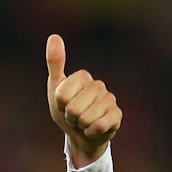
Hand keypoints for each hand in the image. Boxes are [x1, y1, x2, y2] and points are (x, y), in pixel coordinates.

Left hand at [46, 35, 120, 167]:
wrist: (81, 136)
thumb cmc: (67, 112)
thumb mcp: (55, 89)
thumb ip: (55, 64)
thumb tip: (54, 35)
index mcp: (83, 76)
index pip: (62, 96)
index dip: (60, 106)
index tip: (64, 105)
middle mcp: (98, 85)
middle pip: (73, 109)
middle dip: (70, 118)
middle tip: (74, 116)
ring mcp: (110, 100)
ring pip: (85, 119)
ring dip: (80, 126)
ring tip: (83, 122)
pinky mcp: (117, 116)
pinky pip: (98, 126)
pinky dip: (91, 132)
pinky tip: (93, 129)